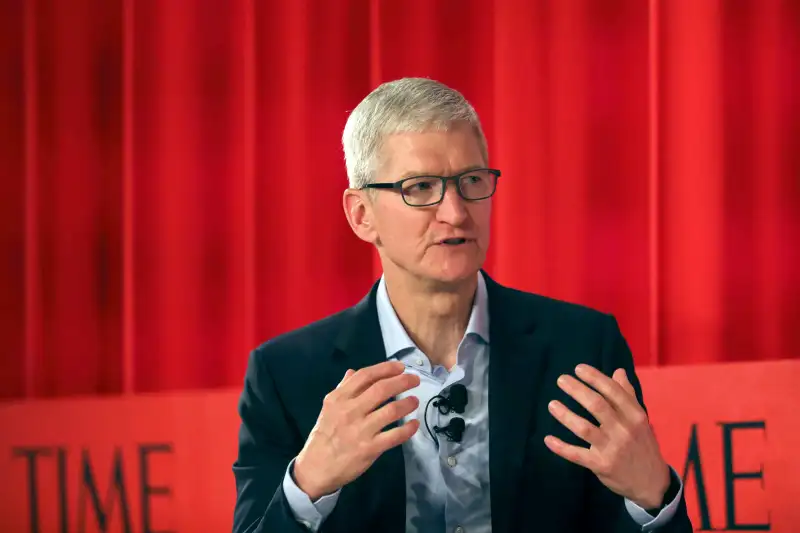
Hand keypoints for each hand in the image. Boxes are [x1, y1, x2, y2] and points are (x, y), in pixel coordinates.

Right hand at [293, 360, 419, 500]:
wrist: (316, 468)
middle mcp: (350, 411)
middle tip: (415, 380)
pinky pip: (394, 436)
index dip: (385, 369)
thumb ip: (343, 389)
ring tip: (415, 401)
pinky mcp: (369, 449)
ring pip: (391, 411)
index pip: (365, 376)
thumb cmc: (324, 436)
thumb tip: (353, 372)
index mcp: (339, 398)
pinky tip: (414, 424)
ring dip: (407, 403)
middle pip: (381, 389)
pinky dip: (408, 429)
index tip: (400, 367)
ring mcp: (360, 430)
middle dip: (402, 381)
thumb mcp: (328, 408)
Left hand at [544, 364, 670, 508]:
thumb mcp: (641, 420)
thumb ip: (628, 395)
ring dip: (565, 415)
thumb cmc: (642, 445)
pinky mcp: (601, 465)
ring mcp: (612, 449)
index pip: (613, 392)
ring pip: (584, 428)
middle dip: (577, 390)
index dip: (595, 378)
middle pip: (597, 405)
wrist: (652, 483)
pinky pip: (577, 455)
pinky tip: (548, 439)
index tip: (578, 368)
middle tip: (561, 380)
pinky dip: (561, 447)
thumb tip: (619, 371)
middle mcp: (624, 430)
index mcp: (635, 416)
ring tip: (552, 404)